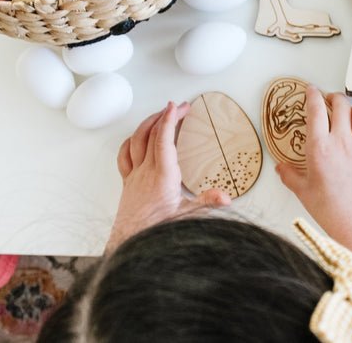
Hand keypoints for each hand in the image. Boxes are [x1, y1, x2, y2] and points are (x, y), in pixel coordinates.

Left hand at [107, 101, 230, 251]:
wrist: (130, 244)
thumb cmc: (156, 231)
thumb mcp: (187, 218)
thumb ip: (207, 203)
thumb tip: (226, 197)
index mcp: (162, 175)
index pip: (163, 139)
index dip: (170, 119)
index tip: (177, 106)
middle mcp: (145, 171)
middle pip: (150, 133)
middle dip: (164, 115)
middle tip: (178, 107)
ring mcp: (134, 176)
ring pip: (136, 140)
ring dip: (147, 124)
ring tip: (158, 115)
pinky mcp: (128, 183)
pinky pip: (125, 155)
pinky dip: (131, 141)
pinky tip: (136, 138)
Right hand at [276, 87, 351, 243]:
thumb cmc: (328, 208)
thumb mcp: (302, 191)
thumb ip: (289, 175)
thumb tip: (280, 167)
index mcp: (319, 148)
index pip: (315, 111)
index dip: (312, 96)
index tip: (311, 90)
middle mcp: (342, 142)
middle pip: (341, 104)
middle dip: (334, 98)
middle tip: (330, 101)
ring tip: (350, 116)